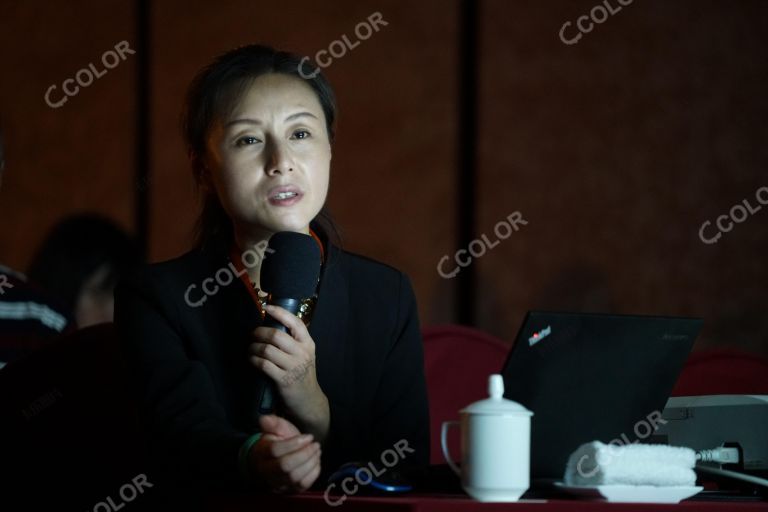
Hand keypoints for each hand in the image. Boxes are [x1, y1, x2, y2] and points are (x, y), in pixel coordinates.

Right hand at [249, 414, 321, 492]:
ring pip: (295, 477)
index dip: (294, 443)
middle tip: (315, 444)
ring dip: (311, 462)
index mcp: (261, 453)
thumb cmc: (276, 442)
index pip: (276, 450)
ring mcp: (278, 483)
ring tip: (317, 451)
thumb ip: (272, 423)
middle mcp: (267, 471)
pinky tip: (316, 461)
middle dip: (305, 454)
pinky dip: (313, 473)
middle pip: (285, 466)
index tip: (308, 436)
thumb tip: (265, 419)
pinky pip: (303, 485)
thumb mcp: (275, 429)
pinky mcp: (289, 490)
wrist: (273, 461)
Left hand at [250, 305, 329, 440]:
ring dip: (254, 347)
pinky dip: (254, 360)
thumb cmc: (302, 373)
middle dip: (260, 332)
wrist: (309, 400)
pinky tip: (251, 359)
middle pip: (276, 335)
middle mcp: (302, 353)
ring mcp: (293, 367)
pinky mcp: (284, 380)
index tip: (267, 307)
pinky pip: (263, 364)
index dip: (280, 312)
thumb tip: (272, 324)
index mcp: (308, 344)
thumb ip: (293, 341)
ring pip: (267, 349)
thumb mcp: (304, 354)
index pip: (296, 323)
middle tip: (253, 334)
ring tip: (250, 348)